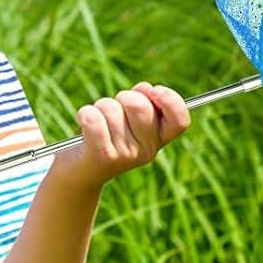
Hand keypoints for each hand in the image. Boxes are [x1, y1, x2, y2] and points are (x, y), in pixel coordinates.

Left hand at [50, 81, 190, 194]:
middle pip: (140, 105)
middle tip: (114, 109)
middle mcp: (147, 150)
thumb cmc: (107, 136)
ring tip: (97, 123)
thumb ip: (142, 102)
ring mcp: (126, 155)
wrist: (81, 173)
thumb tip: (145, 88)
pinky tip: (83, 122)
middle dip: (123, 97)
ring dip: (100, 107)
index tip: (155, 90)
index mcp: (159, 139)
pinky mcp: (102, 156)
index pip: (181, 121)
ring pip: (111, 108)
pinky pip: (93, 119)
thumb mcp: (129, 120)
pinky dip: (85, 113)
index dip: (171, 100)